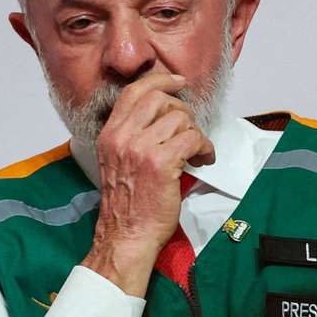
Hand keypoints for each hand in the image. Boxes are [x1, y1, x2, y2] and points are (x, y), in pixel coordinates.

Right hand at [82, 73, 215, 296]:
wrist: (126, 234)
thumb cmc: (128, 204)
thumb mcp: (118, 162)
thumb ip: (133, 137)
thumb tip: (162, 118)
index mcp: (110, 134)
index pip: (134, 92)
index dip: (160, 81)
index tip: (179, 82)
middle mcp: (122, 137)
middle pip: (161, 99)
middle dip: (183, 111)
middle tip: (190, 130)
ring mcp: (141, 149)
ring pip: (180, 119)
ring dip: (196, 133)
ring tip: (198, 151)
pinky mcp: (161, 163)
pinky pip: (193, 139)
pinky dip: (205, 148)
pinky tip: (204, 160)